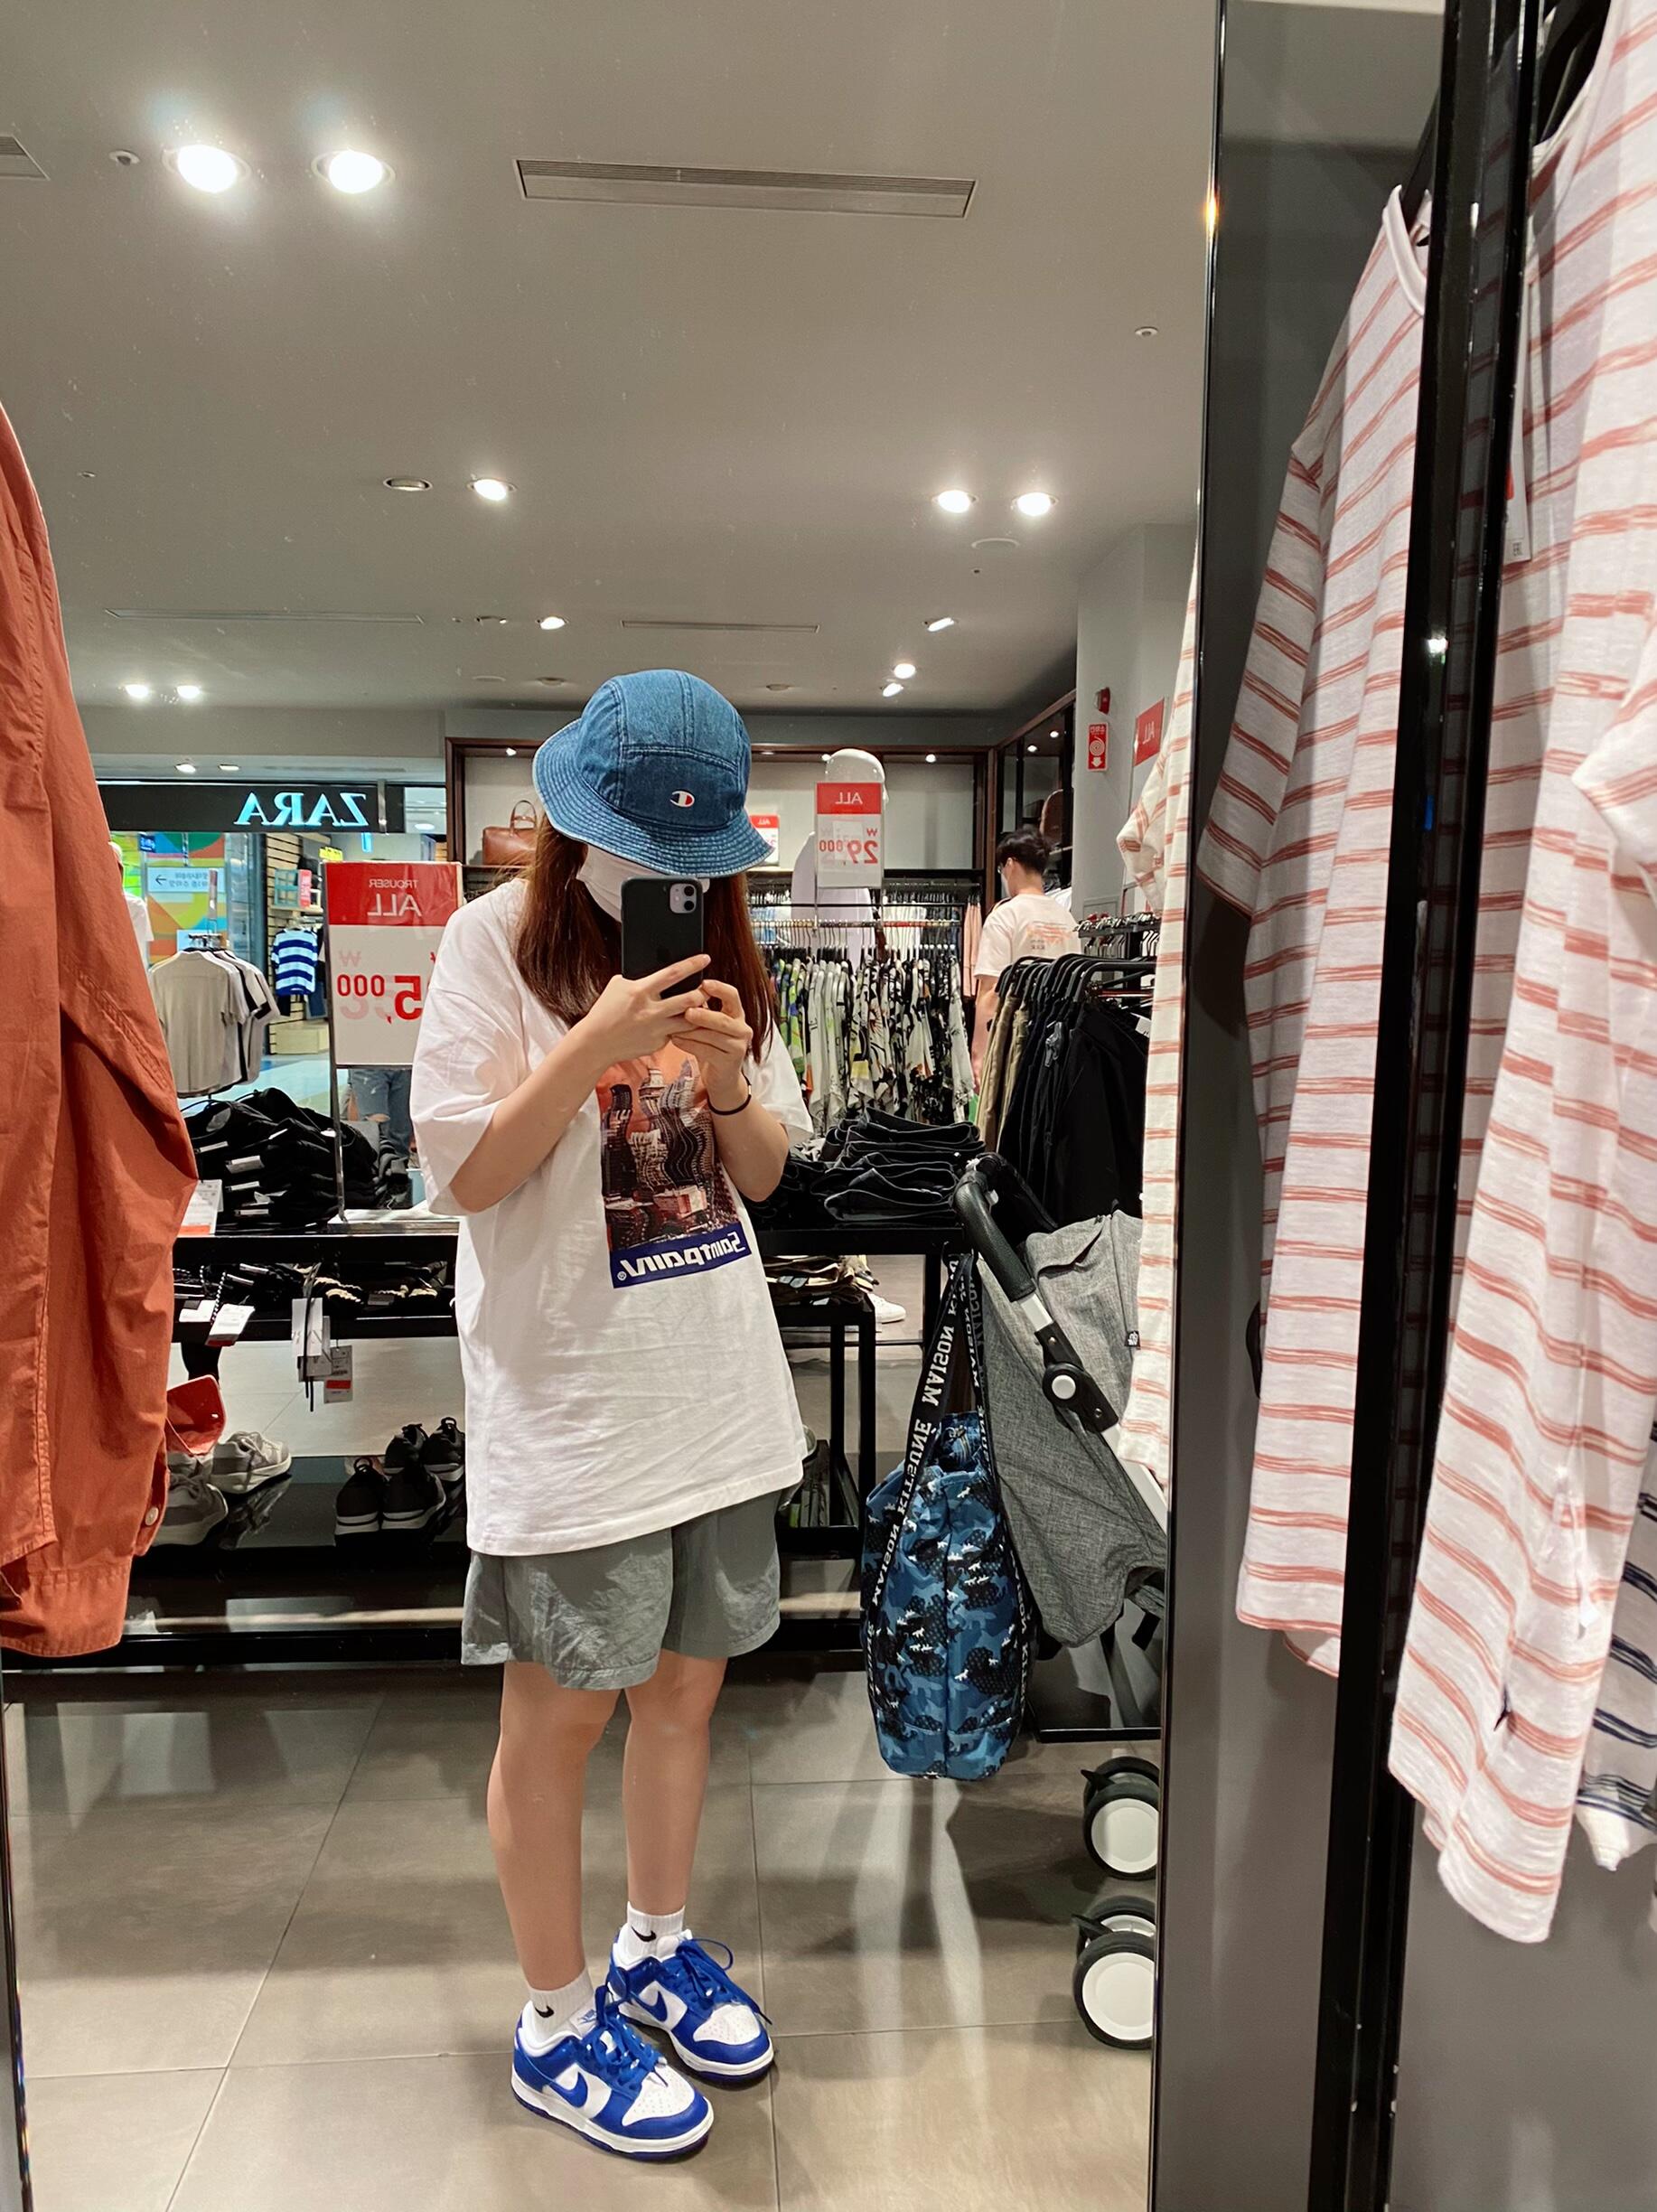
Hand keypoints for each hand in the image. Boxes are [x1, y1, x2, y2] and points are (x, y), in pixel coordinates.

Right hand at [573, 957, 708, 1068]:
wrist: (596, 1042)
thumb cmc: (605, 1011)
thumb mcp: (618, 986)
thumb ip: (639, 978)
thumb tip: (657, 968)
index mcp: (641, 992)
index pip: (673, 973)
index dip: (692, 964)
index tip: (705, 958)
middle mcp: (651, 1011)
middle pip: (689, 999)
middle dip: (702, 992)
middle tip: (705, 989)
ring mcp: (656, 1030)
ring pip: (689, 1020)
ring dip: (697, 1013)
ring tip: (698, 1007)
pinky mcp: (658, 1044)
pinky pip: (676, 1033)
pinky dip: (678, 1028)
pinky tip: (677, 1024)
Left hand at [680, 979, 752, 1106]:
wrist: (722, 1078)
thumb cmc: (712, 1046)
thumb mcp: (709, 1025)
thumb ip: (702, 1009)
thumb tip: (682, 990)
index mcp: (737, 1015)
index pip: (733, 996)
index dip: (720, 988)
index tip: (704, 983)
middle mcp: (742, 1029)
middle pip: (723, 1019)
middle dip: (703, 1015)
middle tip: (686, 1011)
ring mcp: (739, 1046)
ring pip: (713, 1036)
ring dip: (691, 1032)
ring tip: (674, 1028)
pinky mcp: (730, 1061)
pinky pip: (707, 1051)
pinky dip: (689, 1045)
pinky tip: (676, 1041)